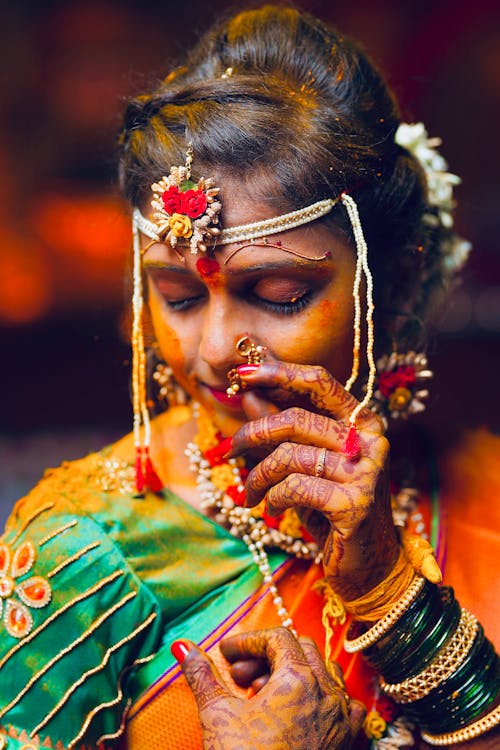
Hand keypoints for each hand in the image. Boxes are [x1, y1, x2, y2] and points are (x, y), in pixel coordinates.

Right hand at [178, 627, 365, 749]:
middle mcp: (327, 692)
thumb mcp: (218, 715)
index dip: (247, 641)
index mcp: (298, 678)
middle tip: (239, 677)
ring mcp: (343, 717)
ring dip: (294, 673)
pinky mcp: (349, 741)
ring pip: (325, 672)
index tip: (226, 653)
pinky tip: (298, 713)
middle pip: (301, 649)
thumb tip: (184, 647)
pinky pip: (344, 703)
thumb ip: (202, 675)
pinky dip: (320, 698)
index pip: (276, 638)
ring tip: (263, 696)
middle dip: (267, 656)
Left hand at [230, 361, 399, 599]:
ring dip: (258, 476)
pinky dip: (273, 498)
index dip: (278, 372)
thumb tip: (249, 390)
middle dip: (253, 433)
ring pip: (291, 455)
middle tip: (231, 450)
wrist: (368, 564)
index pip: (318, 382)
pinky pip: (294, 488)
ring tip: (251, 493)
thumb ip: (281, 426)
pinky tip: (272, 508)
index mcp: (362, 421)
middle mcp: (370, 440)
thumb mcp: (304, 462)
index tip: (241, 373)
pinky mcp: (355, 504)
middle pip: (296, 418)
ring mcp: (366, 472)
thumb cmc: (332, 507)